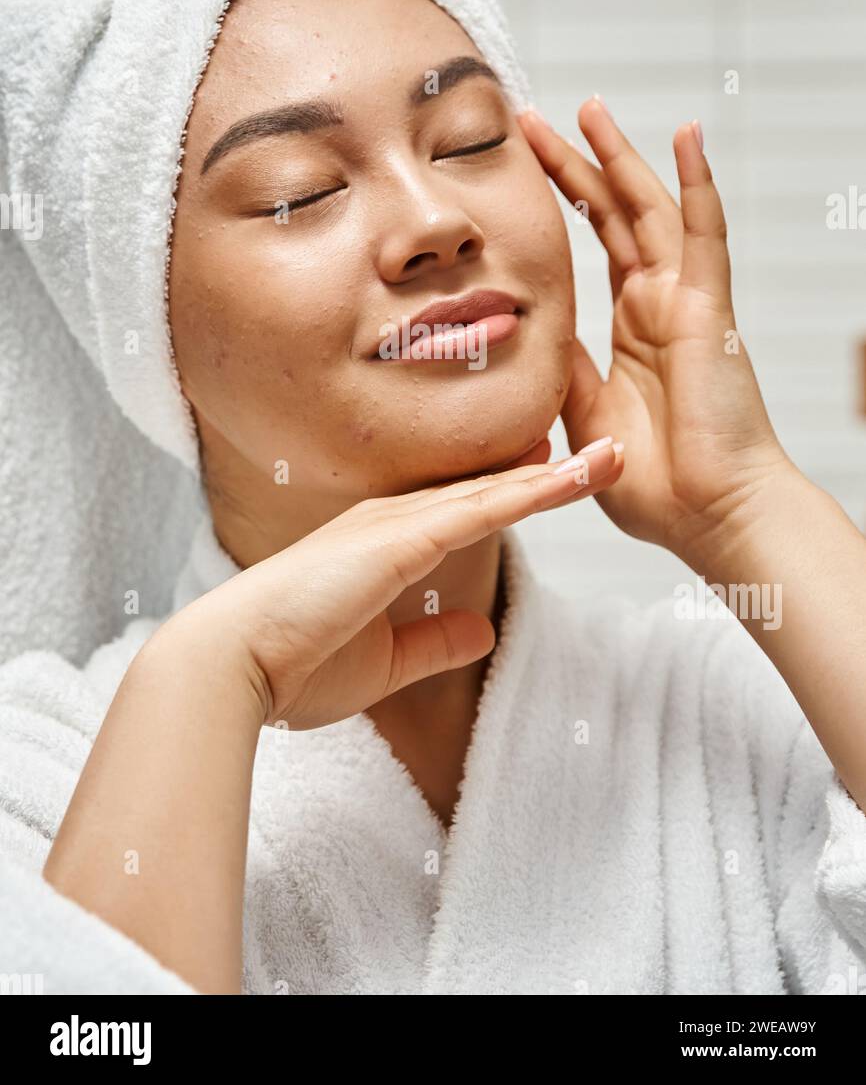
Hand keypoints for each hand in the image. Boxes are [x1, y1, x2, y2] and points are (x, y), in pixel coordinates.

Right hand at [172, 441, 622, 729]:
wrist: (233, 665)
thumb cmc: (293, 665)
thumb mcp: (384, 663)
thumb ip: (433, 643)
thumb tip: (480, 629)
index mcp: (384, 543)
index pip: (467, 511)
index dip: (517, 491)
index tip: (562, 474)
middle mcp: (392, 520)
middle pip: (489, 491)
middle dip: (551, 473)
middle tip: (608, 451)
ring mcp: (396, 524)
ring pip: (493, 492)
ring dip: (557, 475)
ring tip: (612, 455)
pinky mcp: (399, 541)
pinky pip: (479, 512)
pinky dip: (528, 493)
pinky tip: (569, 480)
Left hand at [517, 99, 795, 565]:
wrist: (709, 518)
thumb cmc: (657, 484)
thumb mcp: (584, 414)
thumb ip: (562, 367)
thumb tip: (527, 328)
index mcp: (631, 328)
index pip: (591, 246)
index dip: (560, 202)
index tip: (521, 164)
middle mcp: (657, 304)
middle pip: (612, 215)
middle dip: (574, 164)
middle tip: (534, 119)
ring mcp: (683, 301)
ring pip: (648, 210)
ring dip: (620, 157)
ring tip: (589, 108)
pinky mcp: (707, 309)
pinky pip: (703, 234)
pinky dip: (697, 183)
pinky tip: (686, 136)